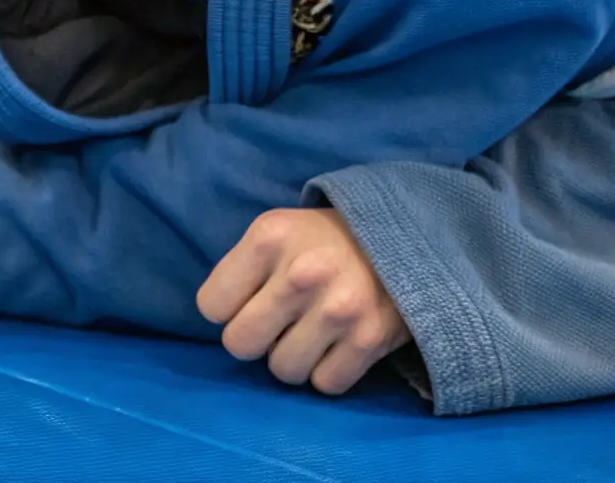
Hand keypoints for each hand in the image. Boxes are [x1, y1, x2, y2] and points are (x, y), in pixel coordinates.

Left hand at [197, 209, 409, 393]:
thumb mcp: (277, 230)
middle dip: (255, 337)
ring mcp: (337, 309)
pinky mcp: (368, 339)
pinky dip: (329, 369)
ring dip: (293, 356)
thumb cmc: (323, 239)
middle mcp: (299, 273)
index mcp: (269, 237)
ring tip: (311, 328)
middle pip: (240, 344)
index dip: (228, 306)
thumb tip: (219, 318)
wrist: (402, 236)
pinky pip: (324, 383)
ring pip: (282, 370)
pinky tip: (339, 341)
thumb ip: (244, 268)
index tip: (249, 297)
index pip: (211, 305)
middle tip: (278, 320)